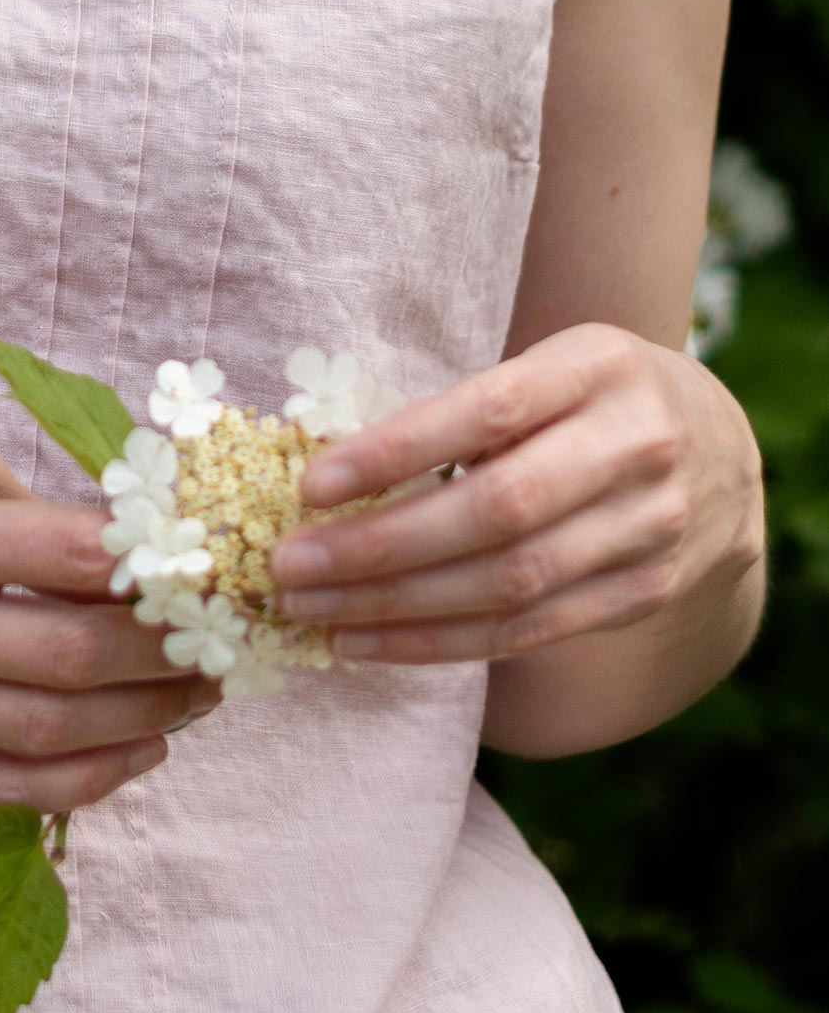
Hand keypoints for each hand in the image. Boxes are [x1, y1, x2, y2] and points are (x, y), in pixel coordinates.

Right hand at [0, 431, 217, 809]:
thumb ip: (30, 509)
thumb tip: (150, 554)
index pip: (72, 560)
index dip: (164, 571)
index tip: (218, 570)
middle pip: (72, 659)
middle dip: (173, 655)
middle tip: (225, 642)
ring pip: (49, 732)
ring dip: (148, 719)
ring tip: (199, 695)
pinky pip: (2, 787)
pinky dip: (87, 778)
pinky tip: (141, 749)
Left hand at [268, 323, 763, 664]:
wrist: (720, 455)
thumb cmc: (589, 403)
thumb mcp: (548, 369)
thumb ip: (464, 411)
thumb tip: (329, 477)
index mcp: (597, 368)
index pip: (487, 412)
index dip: (396, 453)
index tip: (311, 486)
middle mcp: (634, 446)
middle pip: (496, 512)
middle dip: (379, 548)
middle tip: (291, 567)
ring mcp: (647, 527)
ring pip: (508, 584)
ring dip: (394, 608)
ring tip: (312, 611)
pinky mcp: (644, 592)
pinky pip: (526, 631)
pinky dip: (437, 643)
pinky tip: (367, 642)